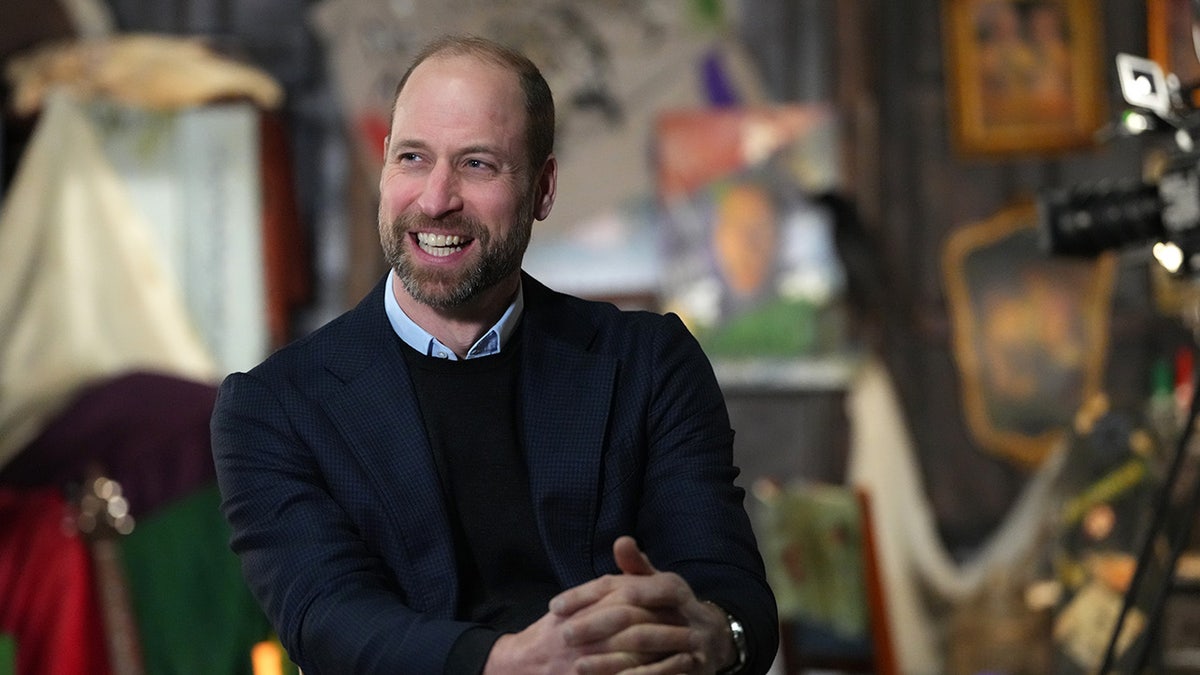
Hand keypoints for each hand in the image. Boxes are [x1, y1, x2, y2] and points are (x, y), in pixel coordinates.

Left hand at [547, 536, 735, 674]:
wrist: (715, 640)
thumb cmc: (673, 609)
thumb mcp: (657, 585)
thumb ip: (636, 568)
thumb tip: (621, 541)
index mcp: (671, 586)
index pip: (624, 586)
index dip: (589, 595)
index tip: (557, 605)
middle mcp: (683, 610)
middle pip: (632, 614)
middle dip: (595, 625)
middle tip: (564, 635)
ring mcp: (691, 640)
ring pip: (644, 643)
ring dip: (609, 656)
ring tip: (578, 665)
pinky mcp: (694, 666)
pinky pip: (662, 671)